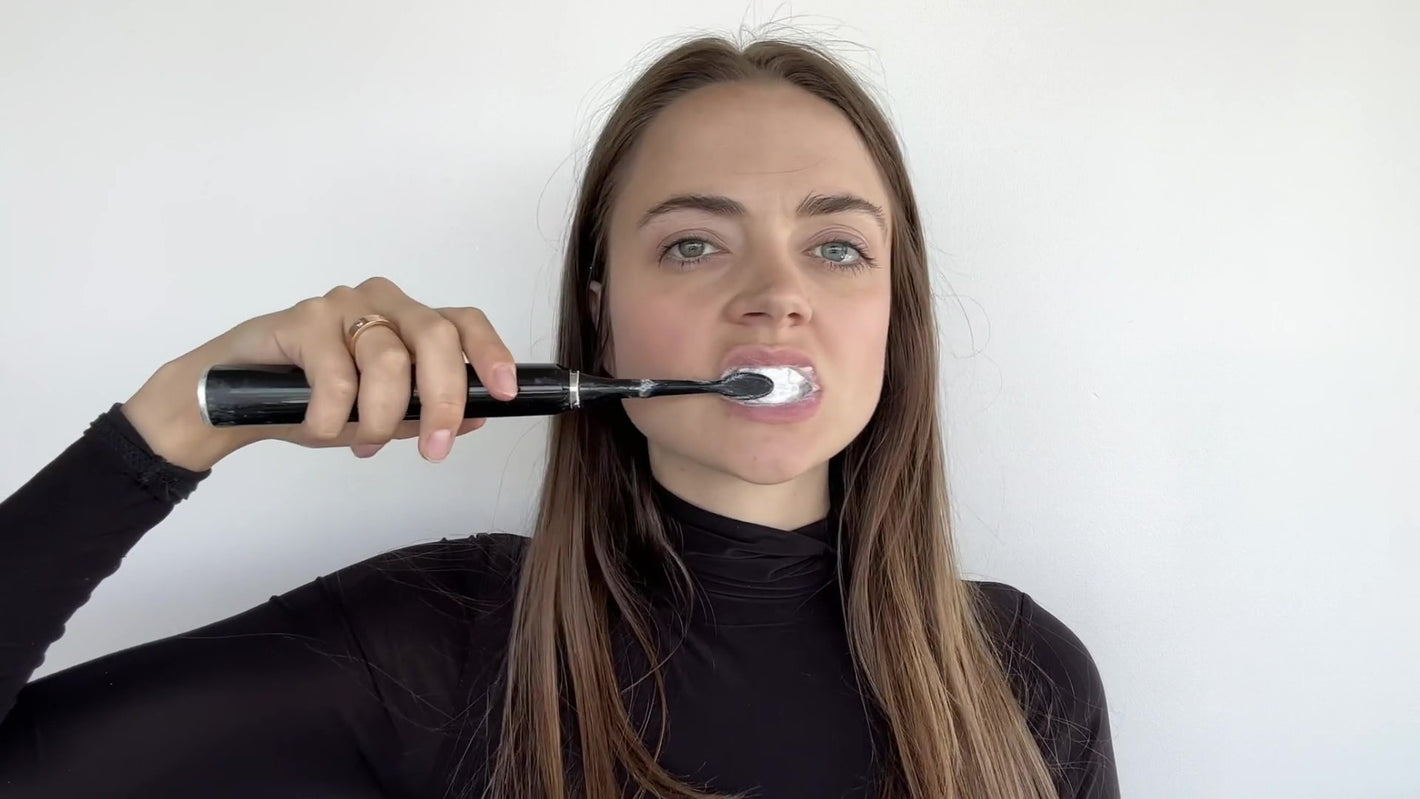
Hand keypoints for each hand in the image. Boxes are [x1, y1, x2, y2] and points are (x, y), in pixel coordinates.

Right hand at [121, 276, 516, 470]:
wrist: (226, 401)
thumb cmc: (307, 401)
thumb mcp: (376, 416)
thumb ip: (424, 414)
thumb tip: (482, 418)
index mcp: (409, 322)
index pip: (464, 323)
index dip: (491, 353)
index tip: (506, 391)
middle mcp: (382, 303)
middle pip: (436, 337)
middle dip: (443, 399)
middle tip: (434, 448)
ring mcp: (342, 305)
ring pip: (387, 358)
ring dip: (380, 416)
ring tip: (362, 442)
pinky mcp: (302, 318)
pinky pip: (336, 374)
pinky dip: (336, 416)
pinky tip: (323, 429)